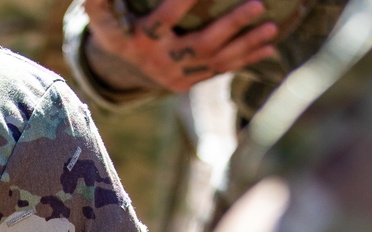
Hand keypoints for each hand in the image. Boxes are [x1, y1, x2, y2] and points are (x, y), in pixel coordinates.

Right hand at [84, 0, 277, 93]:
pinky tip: (270, 46)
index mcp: (142, 41)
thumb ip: (101, 3)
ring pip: (217, 61)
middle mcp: (163, 62)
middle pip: (201, 44)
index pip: (166, 18)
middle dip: (231, 25)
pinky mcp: (190, 82)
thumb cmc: (117, 30)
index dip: (185, 1)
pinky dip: (246, 59)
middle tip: (258, 4)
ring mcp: (178, 75)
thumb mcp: (104, 18)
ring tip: (271, 27)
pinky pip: (221, 71)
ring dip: (246, 44)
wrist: (122, 69)